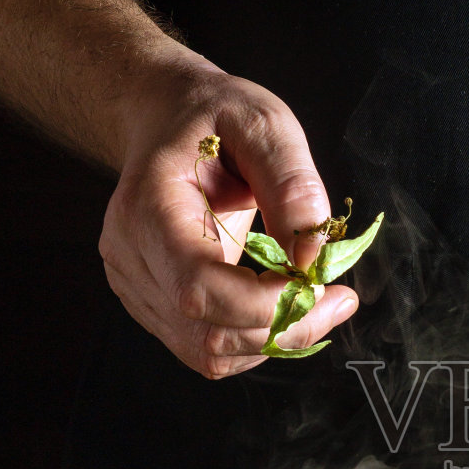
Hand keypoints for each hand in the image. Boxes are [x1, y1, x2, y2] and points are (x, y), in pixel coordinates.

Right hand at [100, 60, 357, 377]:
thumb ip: (292, 185)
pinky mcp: (152, 304)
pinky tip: (279, 305)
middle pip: (206, 332)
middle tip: (337, 299)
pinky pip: (206, 347)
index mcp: (148, 208)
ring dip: (273, 340)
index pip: (198, 289)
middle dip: (283, 328)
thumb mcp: (263, 122)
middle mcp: (131, 256)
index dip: (265, 305)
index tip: (321, 285)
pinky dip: (253, 339)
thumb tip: (312, 256)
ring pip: (208, 352)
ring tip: (315, 301)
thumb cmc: (210, 116)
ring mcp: (135, 286)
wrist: (163, 117)